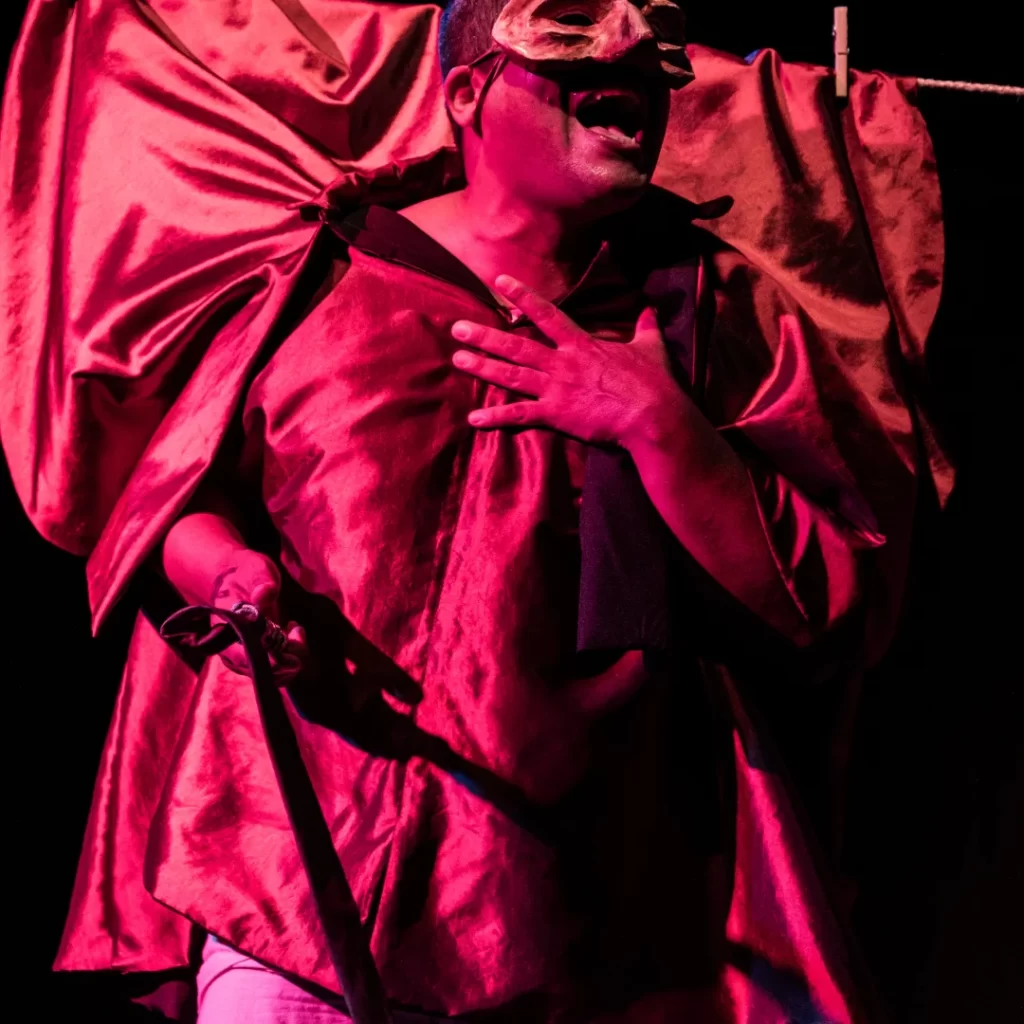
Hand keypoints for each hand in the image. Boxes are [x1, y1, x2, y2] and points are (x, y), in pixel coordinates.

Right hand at [209, 550, 308, 682]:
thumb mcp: (254, 569)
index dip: (272, 658)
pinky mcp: (257, 656)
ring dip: (293, 655)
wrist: (234, 576)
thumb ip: (260, 582)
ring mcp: (244, 655)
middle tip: (297, 629)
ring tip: (296, 628)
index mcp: (224, 629)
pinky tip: (294, 633)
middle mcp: (231, 649)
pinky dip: (292, 654)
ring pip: (274, 673)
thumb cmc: (243, 571)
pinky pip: (277, 668)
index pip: (245, 657)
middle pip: (263, 671)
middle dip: (288, 656)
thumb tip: (264, 593)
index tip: (290, 637)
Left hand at [450, 275, 685, 449]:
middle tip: (457, 328)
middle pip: (517, 345)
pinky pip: (520, 416)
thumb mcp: (651, 348)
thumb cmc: (654, 382)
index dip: (522, 297)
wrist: (653, 415)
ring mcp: (557, 389)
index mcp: (582, 344)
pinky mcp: (556, 415)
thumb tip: (652, 310)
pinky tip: (474, 420)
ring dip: (483, 367)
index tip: (500, 282)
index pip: (546, 314)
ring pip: (511, 376)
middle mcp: (562, 363)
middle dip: (485, 336)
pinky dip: (496, 419)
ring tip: (458, 359)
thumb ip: (645, 327)